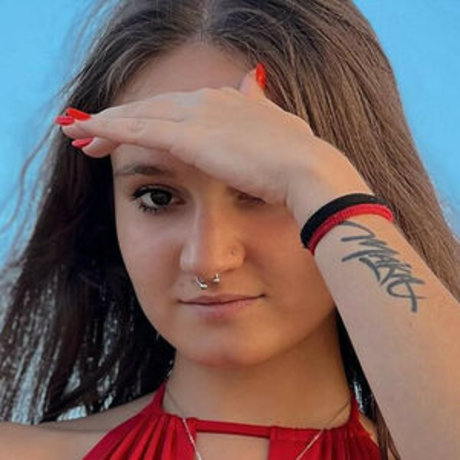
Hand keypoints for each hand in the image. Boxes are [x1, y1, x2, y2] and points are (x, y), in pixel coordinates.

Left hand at [59, 67, 372, 221]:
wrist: (309, 174)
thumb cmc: (299, 165)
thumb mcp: (279, 127)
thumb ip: (259, 105)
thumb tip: (250, 82)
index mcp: (227, 103)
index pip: (176, 108)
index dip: (150, 119)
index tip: (131, 133)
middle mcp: (208, 102)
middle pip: (151, 108)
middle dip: (120, 120)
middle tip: (90, 133)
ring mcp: (198, 116)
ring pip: (138, 116)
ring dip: (105, 125)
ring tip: (77, 135)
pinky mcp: (189, 136)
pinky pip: (138, 130)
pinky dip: (109, 131)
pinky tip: (86, 137)